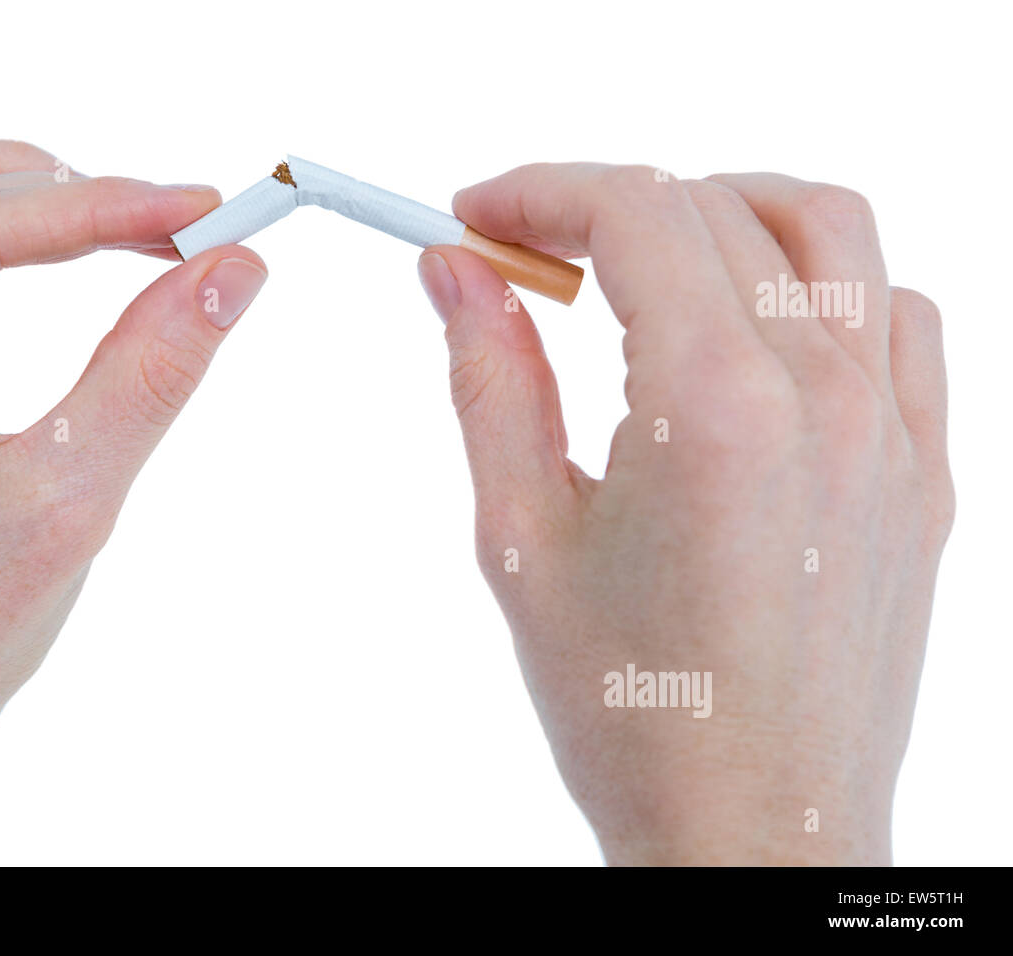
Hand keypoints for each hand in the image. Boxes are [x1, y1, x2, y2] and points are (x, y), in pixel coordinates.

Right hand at [418, 164, 953, 863]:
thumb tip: (454, 274)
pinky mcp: (925, 474)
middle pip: (714, 208)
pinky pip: (900, 317)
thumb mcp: (524, 539)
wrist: (751, 837)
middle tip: (524, 253)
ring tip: (646, 261)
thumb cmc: (630, 714)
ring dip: (724, 212)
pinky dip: (823, 284)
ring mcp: (893, 432)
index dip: (538, 190)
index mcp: (715, 409)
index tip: (476, 216)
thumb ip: (491, 381)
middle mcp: (825, 398)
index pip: (634, 213)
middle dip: (601, 204)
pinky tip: (758, 331)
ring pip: (829, 231)